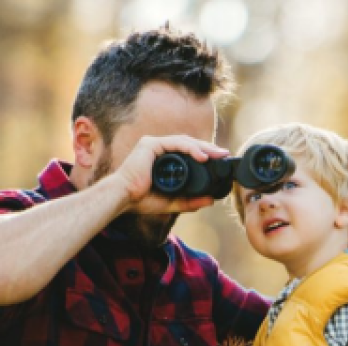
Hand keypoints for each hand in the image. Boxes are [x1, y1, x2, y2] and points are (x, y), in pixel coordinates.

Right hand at [99, 135, 231, 213]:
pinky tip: (202, 156)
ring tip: (218, 154)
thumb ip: (190, 201)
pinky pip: (175, 143)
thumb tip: (210, 201)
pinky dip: (191, 148)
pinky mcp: (150, 144)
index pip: (186, 153)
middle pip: (188, 145)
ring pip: (184, 141)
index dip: (204, 154)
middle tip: (224, 155)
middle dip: (208, 148)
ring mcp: (154, 144)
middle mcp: (158, 149)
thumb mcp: (171, 202)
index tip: (219, 161)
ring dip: (203, 147)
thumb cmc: (140, 200)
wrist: (123, 199)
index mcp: (161, 159)